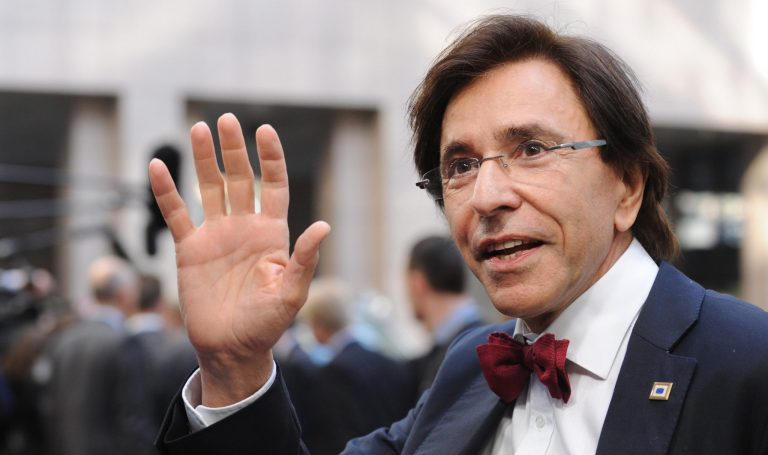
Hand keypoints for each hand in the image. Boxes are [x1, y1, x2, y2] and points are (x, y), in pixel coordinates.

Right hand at [148, 113, 329, 405]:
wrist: (231, 348)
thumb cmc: (267, 324)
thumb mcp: (292, 294)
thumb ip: (304, 260)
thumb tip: (323, 226)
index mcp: (272, 234)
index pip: (273, 186)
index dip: (270, 158)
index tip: (264, 130)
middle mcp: (244, 227)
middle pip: (239, 179)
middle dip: (234, 150)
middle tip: (227, 120)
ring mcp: (216, 236)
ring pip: (209, 189)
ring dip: (204, 160)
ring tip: (199, 128)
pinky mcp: (190, 250)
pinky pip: (176, 214)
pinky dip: (167, 192)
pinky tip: (158, 166)